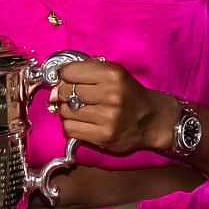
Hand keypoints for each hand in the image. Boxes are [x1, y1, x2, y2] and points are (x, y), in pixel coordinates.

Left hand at [50, 59, 177, 155]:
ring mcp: (107, 117)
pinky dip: (72, 125)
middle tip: (74, 96)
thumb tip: (55, 85)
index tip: (68, 79)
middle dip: (65, 93)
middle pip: (66, 91)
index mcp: (112, 74)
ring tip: (81, 109)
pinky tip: (83, 122)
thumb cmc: (129, 94)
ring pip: (66, 111)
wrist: (153, 120)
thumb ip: (87, 72)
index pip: (70, 72)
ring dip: (68, 110)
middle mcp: (110, 95)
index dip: (65, 75)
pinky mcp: (103, 136)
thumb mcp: (114, 73)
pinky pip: (70, 129)